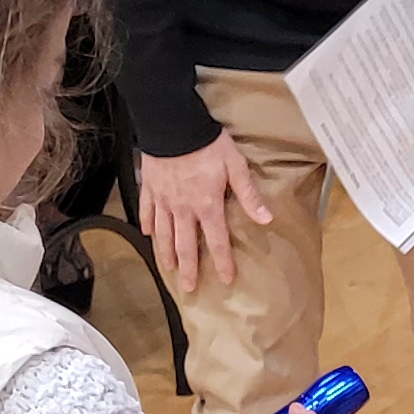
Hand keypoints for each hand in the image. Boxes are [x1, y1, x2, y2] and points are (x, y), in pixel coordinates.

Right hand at [138, 132, 270, 286]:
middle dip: (189, 269)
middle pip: (186, 245)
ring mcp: (164, 200)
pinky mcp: (150, 188)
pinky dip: (148, 224)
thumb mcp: (235, 166)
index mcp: (207, 205)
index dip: (222, 262)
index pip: (216, 241)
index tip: (225, 280)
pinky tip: (148, 234)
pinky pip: (147, 211)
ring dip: (166, 253)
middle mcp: (183, 209)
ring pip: (164, 234)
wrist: (173, 125)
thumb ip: (248, 195)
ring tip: (168, 268)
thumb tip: (266, 219)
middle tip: (189, 288)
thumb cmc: (207, 144)